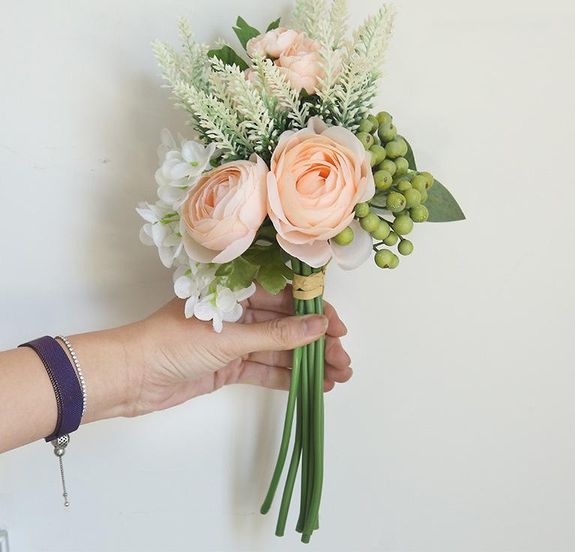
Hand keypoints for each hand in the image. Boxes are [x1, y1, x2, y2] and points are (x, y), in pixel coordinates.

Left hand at [126, 285, 351, 416]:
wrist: (130, 378)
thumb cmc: (172, 344)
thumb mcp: (230, 337)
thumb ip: (277, 334)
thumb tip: (320, 325)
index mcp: (236, 291)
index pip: (285, 296)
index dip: (314, 310)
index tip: (338, 328)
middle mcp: (238, 312)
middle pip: (286, 324)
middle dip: (316, 342)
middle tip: (343, 360)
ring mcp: (234, 341)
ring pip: (279, 349)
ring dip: (307, 361)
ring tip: (337, 375)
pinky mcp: (228, 366)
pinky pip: (264, 369)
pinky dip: (287, 377)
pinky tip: (312, 384)